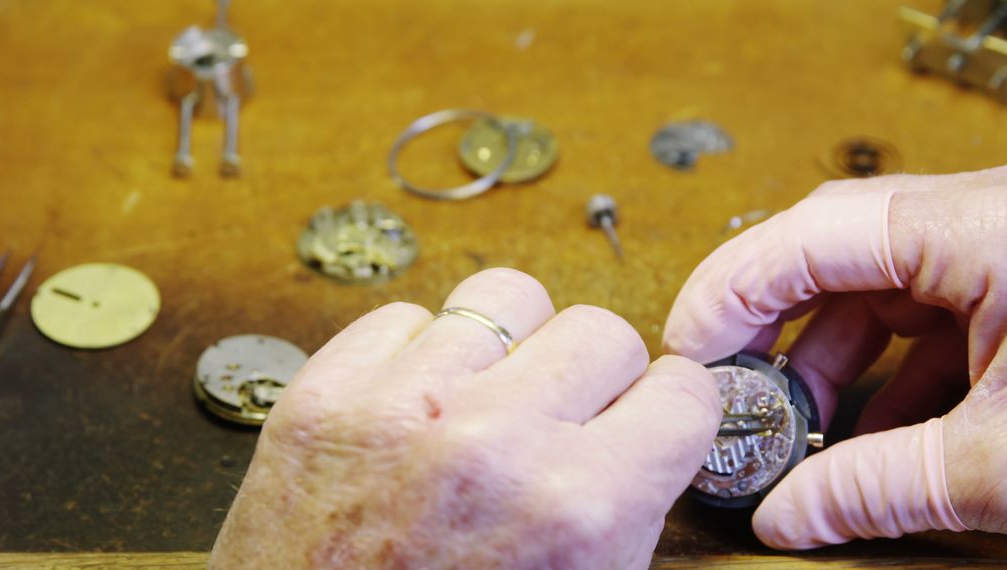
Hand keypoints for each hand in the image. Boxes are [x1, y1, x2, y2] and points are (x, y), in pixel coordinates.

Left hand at [211, 268, 720, 567]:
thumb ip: (629, 510)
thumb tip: (650, 431)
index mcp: (575, 512)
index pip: (682, 391)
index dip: (667, 411)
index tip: (645, 419)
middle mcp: (492, 444)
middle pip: (600, 330)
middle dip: (595, 378)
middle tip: (565, 418)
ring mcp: (400, 409)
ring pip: (506, 297)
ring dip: (513, 345)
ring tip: (491, 394)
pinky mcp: (324, 398)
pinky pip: (405, 316)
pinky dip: (420, 352)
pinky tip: (420, 401)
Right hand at [663, 157, 1006, 548]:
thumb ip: (882, 490)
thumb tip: (785, 520)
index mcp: (991, 229)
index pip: (814, 233)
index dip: (733, 290)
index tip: (689, 353)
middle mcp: (994, 216)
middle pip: (837, 252)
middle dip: (777, 331)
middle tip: (734, 398)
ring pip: (881, 283)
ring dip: (834, 359)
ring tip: (804, 434)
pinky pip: (931, 310)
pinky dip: (892, 370)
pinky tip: (875, 434)